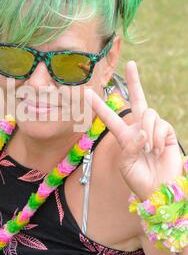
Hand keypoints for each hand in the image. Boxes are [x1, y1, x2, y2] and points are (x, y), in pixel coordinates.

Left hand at [85, 61, 182, 200]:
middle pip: (137, 99)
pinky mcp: (167, 132)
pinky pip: (160, 124)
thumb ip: (130, 146)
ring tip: (149, 151)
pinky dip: (156, 137)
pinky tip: (156, 150)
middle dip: (134, 81)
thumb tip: (142, 130)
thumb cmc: (139, 180)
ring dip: (147, 133)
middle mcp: (139, 128)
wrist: (160, 191)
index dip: (98, 105)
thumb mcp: (126, 165)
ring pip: (148, 114)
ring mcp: (154, 129)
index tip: (87, 92)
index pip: (110, 116)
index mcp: (124, 136)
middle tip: (131, 63)